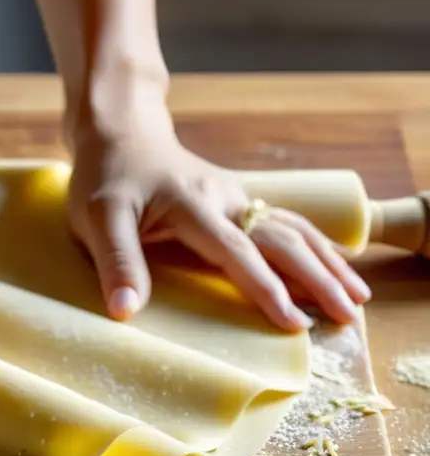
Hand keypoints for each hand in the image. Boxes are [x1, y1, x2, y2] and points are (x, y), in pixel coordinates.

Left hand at [67, 102, 369, 330]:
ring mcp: (237, 199)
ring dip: (327, 262)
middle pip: (281, 240)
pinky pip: (285, 223)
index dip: (265, 288)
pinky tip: (336, 263)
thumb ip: (116, 262)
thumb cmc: (105, 179)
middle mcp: (225, 200)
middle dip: (318, 278)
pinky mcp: (239, 202)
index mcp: (192, 206)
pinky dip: (315, 245)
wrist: (122, 133)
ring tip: (357, 296)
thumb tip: (126, 311)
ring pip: (293, 229)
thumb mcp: (97, 220)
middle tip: (348, 314)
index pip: (236, 252)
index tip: (293, 322)